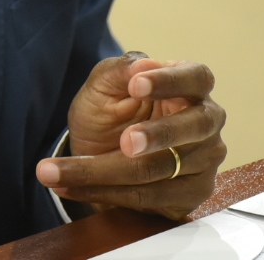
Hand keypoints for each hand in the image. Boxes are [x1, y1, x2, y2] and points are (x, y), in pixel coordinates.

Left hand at [35, 53, 226, 219]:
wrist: (99, 155)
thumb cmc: (110, 112)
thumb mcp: (103, 86)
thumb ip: (119, 70)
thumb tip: (140, 66)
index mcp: (192, 86)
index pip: (196, 77)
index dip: (169, 82)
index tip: (136, 85)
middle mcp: (207, 123)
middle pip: (194, 127)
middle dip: (157, 135)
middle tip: (126, 142)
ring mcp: (204, 162)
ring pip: (159, 169)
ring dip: (104, 172)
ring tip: (56, 171)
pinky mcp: (190, 196)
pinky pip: (148, 198)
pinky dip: (104, 193)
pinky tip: (68, 186)